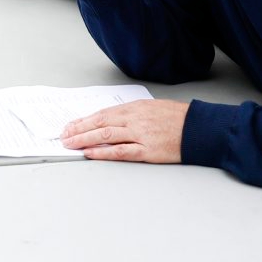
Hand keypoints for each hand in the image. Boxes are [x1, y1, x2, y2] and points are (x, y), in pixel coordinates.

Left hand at [59, 99, 187, 162]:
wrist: (198, 128)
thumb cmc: (176, 118)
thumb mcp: (151, 108)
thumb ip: (131, 114)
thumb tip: (109, 121)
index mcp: (134, 108)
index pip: (102, 114)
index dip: (83, 120)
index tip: (70, 125)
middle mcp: (134, 119)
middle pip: (99, 123)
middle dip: (78, 130)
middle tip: (63, 136)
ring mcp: (140, 134)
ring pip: (106, 136)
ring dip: (85, 140)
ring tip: (70, 145)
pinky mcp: (147, 150)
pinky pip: (120, 152)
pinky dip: (103, 152)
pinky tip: (90, 153)